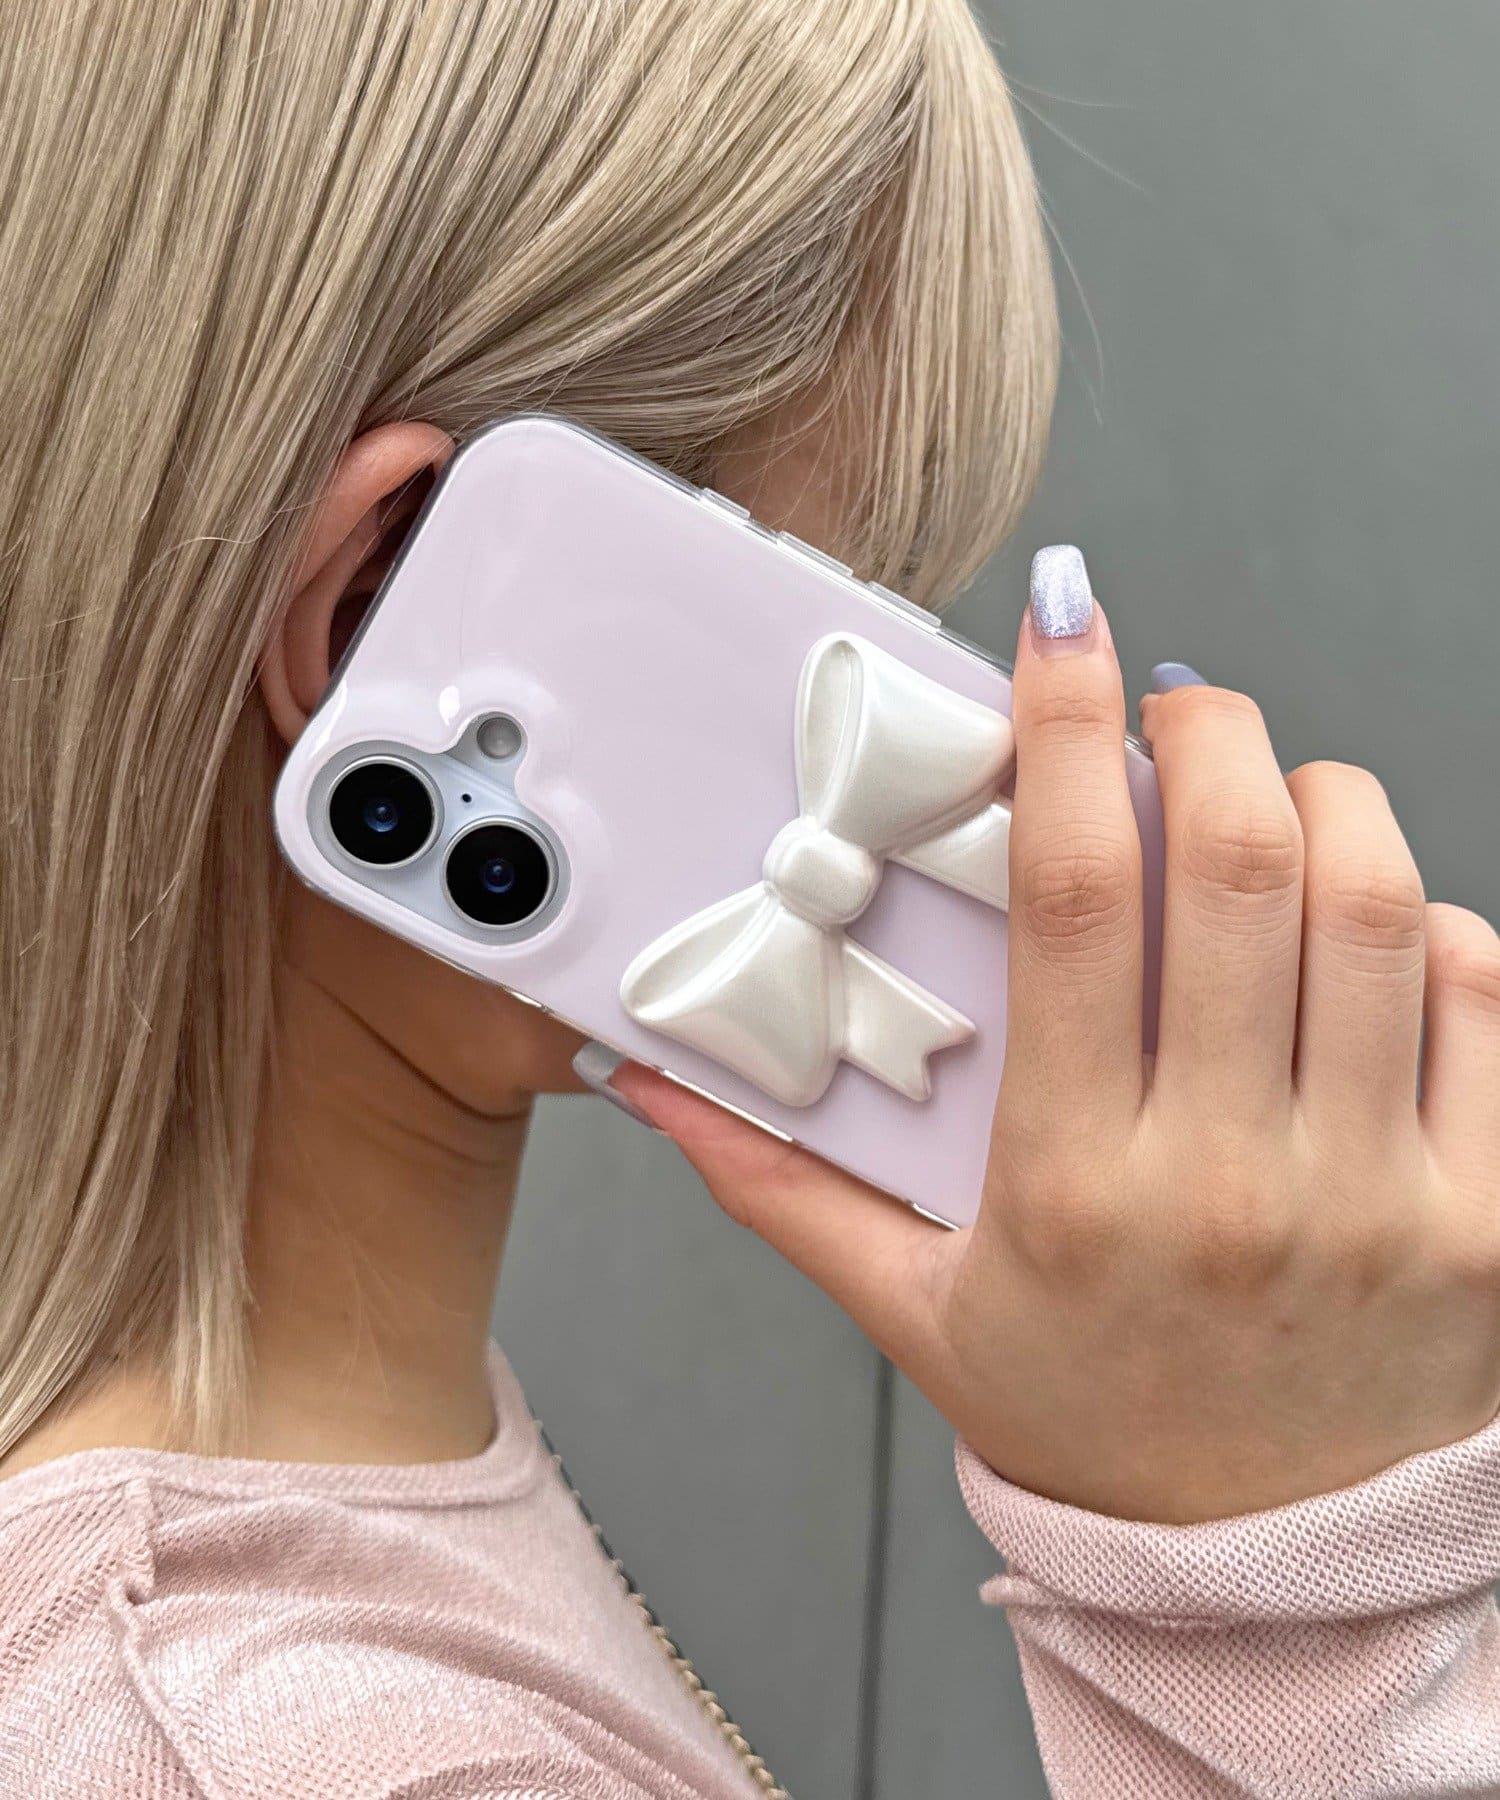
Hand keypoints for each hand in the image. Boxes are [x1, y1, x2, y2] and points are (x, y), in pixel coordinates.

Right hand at [612, 551, 1499, 1522]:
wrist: (1266, 1579)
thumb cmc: (1092, 1429)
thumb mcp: (914, 1313)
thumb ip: (777, 1186)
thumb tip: (652, 1083)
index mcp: (1077, 1184)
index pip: (1078, 894)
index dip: (1063, 726)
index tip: (1058, 624)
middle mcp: (1237, 1179)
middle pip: (1246, 858)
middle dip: (1209, 726)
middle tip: (1167, 705)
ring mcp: (1384, 1197)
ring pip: (1380, 903)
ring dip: (1324, 799)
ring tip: (1264, 803)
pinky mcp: (1491, 1215)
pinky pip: (1489, 997)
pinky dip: (1431, 922)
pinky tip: (1364, 935)